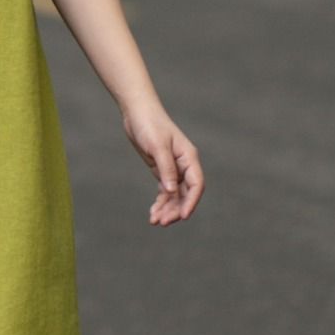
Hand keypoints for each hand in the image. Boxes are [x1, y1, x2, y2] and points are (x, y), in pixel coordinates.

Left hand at [122, 103, 203, 225]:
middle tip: (161, 222)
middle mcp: (184, 165)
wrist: (137, 113)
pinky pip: (165, 192)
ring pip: (175, 195)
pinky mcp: (162, 170)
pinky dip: (160, 203)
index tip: (182, 217)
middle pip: (186, 193)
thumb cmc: (149, 124)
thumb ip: (166, 168)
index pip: (196, 184)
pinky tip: (153, 213)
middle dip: (175, 209)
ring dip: (167, 209)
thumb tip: (171, 191)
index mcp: (189, 157)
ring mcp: (174, 169)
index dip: (191, 201)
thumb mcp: (157, 146)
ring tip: (155, 221)